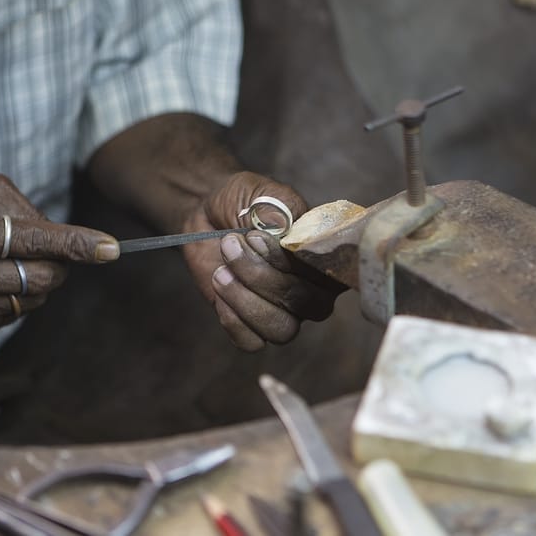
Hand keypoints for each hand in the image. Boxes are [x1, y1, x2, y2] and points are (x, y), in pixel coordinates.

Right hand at [0, 175, 118, 334]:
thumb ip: (22, 208)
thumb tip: (65, 237)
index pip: (31, 240)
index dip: (76, 245)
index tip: (112, 249)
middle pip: (41, 277)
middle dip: (61, 262)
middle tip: (54, 249)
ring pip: (35, 298)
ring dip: (40, 278)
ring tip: (10, 259)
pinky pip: (18, 313)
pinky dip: (20, 293)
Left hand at [182, 172, 342, 349]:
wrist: (208, 213)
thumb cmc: (245, 201)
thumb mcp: (264, 193)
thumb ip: (279, 210)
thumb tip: (281, 230)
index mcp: (326, 258)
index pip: (326, 276)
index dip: (290, 263)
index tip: (256, 237)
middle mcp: (313, 290)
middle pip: (304, 305)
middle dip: (261, 277)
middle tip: (230, 244)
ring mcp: (285, 311)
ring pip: (281, 330)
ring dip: (245, 300)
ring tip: (221, 270)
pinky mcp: (253, 325)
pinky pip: (252, 342)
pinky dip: (232, 319)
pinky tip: (220, 288)